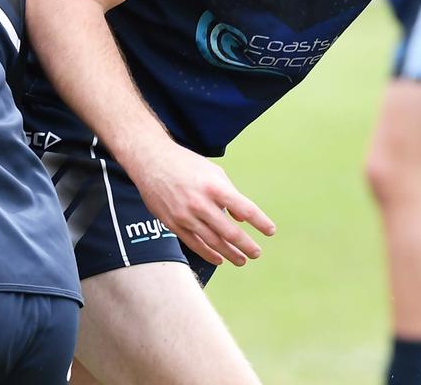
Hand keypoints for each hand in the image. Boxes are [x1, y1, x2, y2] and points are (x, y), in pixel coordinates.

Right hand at [123, 141, 275, 266]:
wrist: (150, 160)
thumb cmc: (185, 164)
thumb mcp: (213, 172)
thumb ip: (230, 194)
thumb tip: (241, 219)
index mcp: (214, 187)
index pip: (245, 209)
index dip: (260, 222)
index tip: (270, 231)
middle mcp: (200, 203)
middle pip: (230, 231)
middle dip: (247, 245)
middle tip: (256, 253)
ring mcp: (185, 215)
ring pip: (213, 242)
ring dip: (230, 253)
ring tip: (242, 260)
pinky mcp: (172, 223)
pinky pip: (193, 243)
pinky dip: (208, 253)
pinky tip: (219, 259)